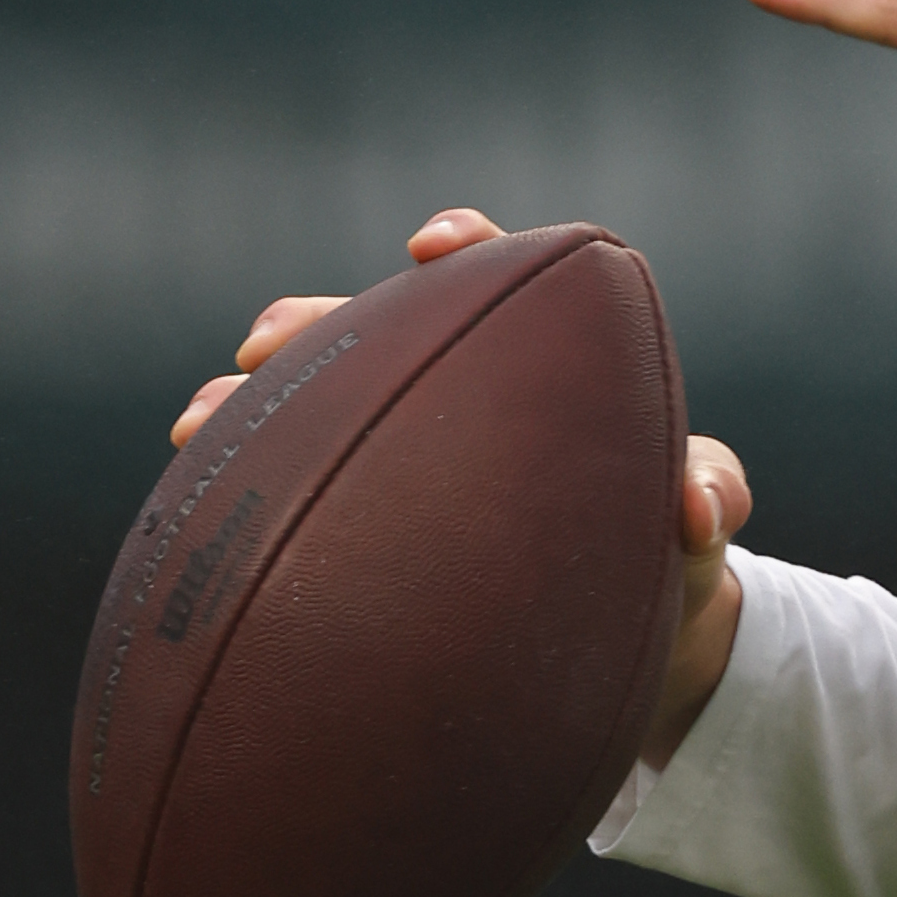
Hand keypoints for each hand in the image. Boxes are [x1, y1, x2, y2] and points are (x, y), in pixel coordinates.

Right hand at [169, 208, 752, 773]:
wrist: (627, 649)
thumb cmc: (669, 554)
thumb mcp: (699, 523)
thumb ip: (710, 496)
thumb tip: (693, 505)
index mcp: (539, 366)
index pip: (501, 278)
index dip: (465, 247)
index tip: (432, 249)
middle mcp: (457, 397)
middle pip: (373, 333)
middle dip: (312, 326)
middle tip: (265, 347)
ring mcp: (399, 460)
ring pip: (310, 411)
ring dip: (250, 408)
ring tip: (200, 422)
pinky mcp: (358, 528)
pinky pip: (288, 501)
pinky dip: (237, 498)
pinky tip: (186, 516)